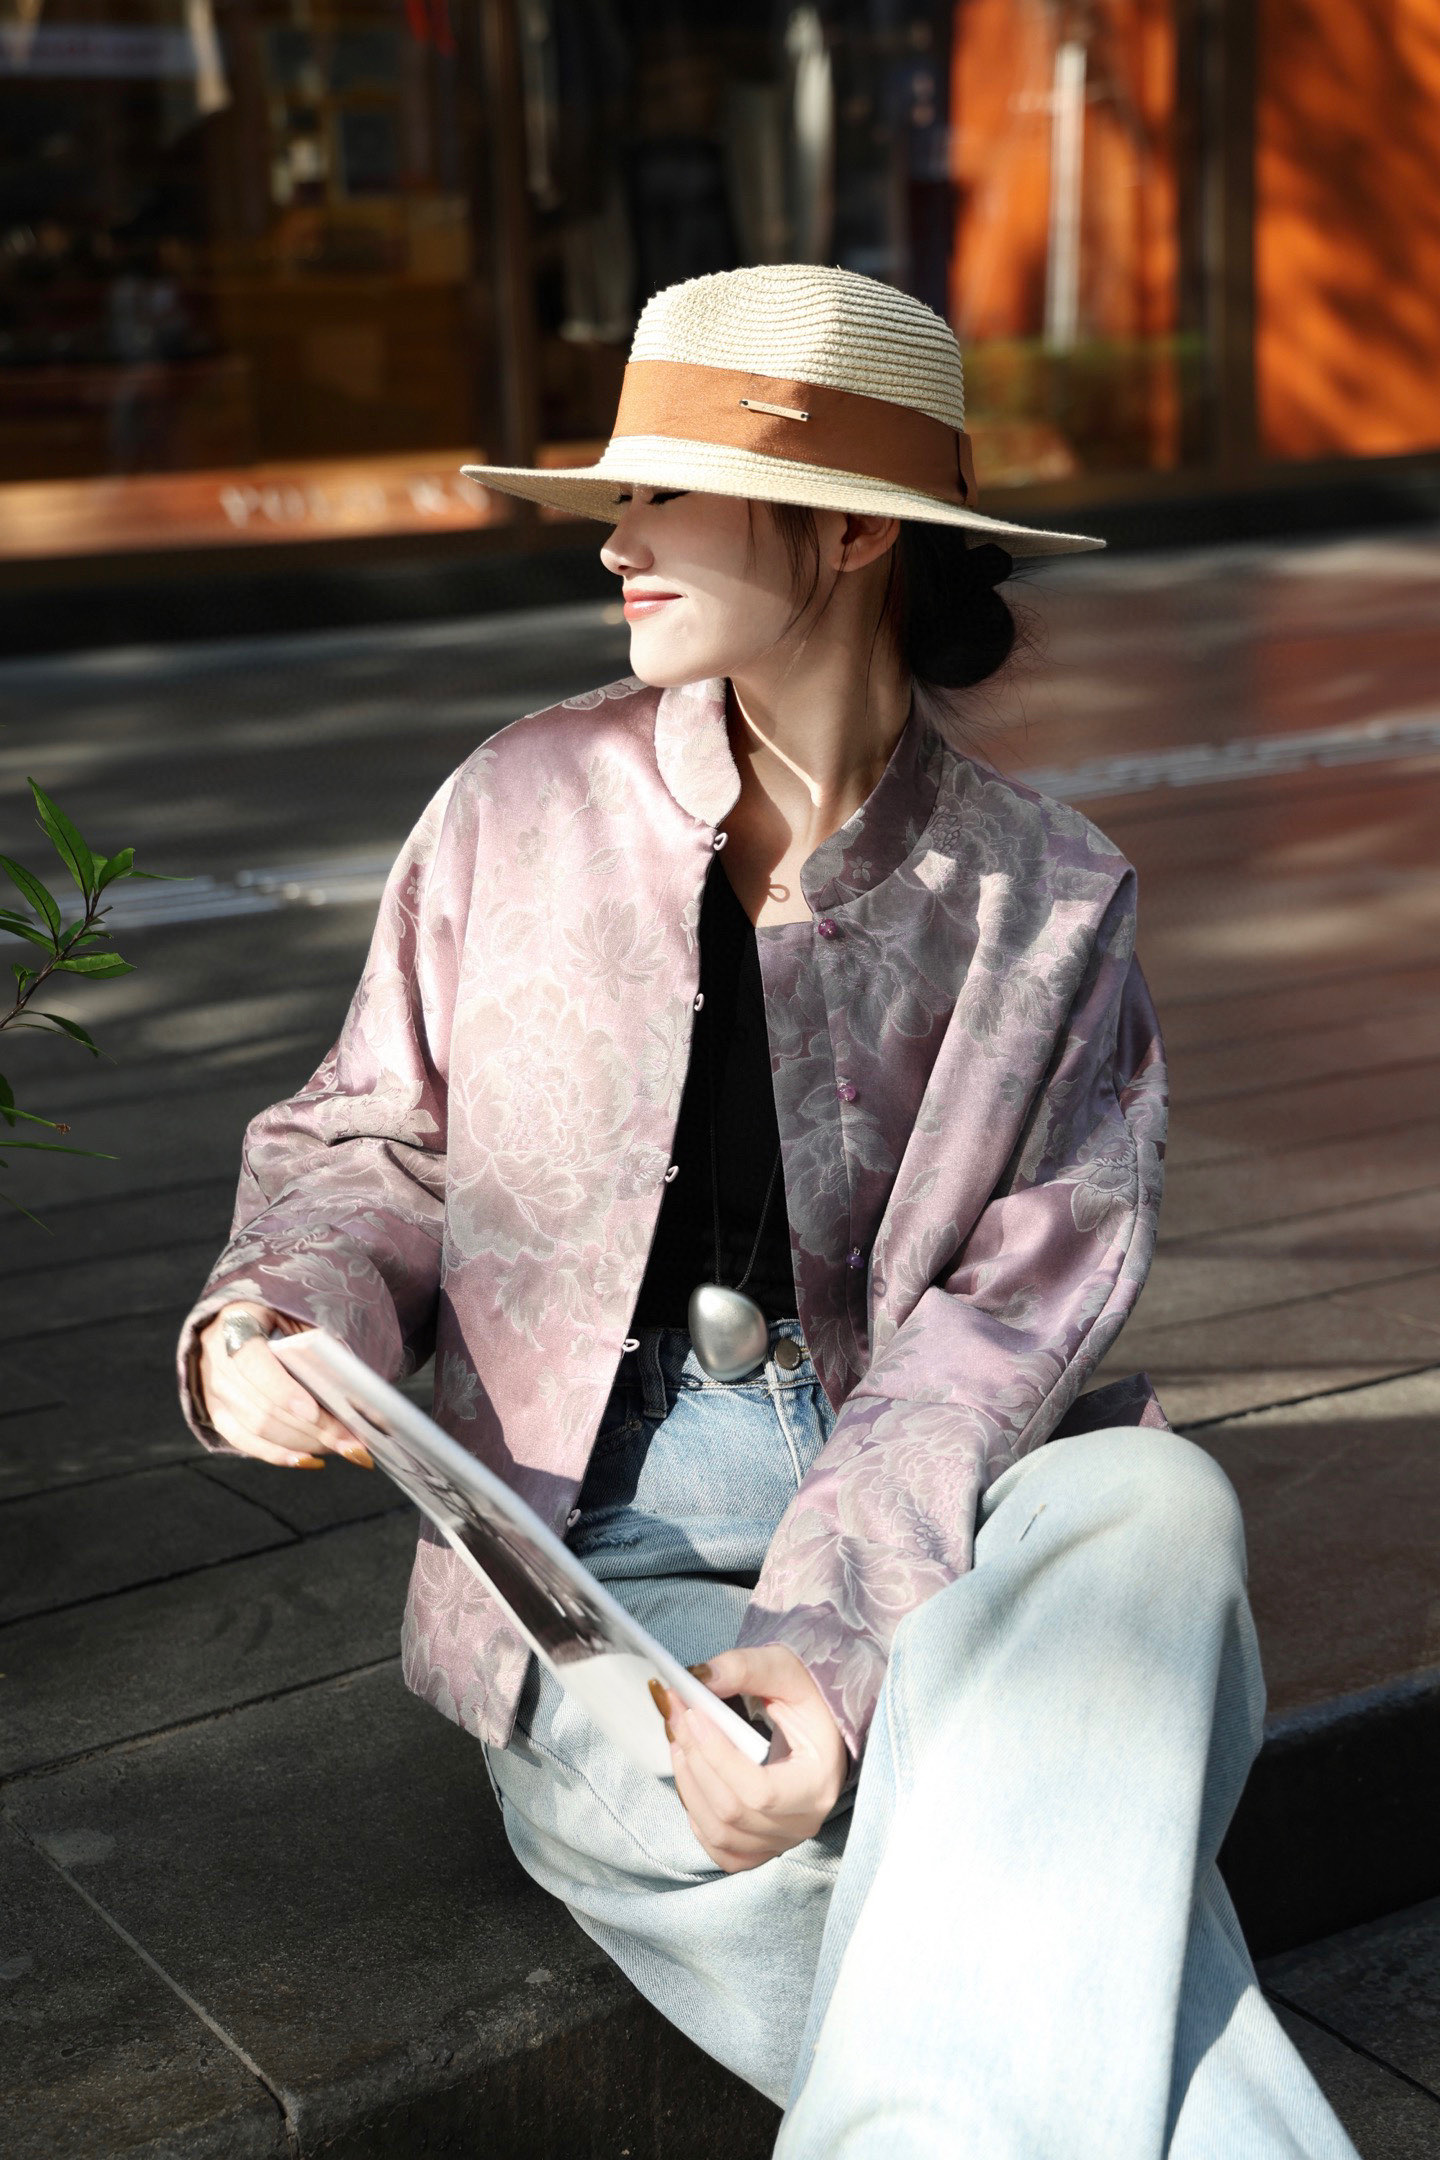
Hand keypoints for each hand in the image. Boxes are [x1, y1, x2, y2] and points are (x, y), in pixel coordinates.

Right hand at [195, 1302, 371, 1469]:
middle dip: (312, 1428)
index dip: (282, 1390)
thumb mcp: (293, 1312)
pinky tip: (309, 1460)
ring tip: (343, 1448)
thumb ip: (313, 1339)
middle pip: (262, 1406)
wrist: (235, 1320)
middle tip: (352, 1441)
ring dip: (305, 1443)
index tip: (313, 1411)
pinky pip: (245, 1442)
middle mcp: (215, 1361)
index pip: (252, 1363)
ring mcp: (213, 1391)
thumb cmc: (275, 1314)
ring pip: (258, 1429)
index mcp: (233, 1323)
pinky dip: (278, 1454)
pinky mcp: (217, 1414)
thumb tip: (347, 1380)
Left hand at [654, 1645, 847, 1872]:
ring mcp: (782, 1841)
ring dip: (688, 1785)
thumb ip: (744, 1669)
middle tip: (674, 1718)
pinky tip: (691, 1779)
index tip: (692, 1714)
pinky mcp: (762, 1850)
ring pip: (719, 1832)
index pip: (760, 1790)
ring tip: (678, 1742)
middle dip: (694, 1762)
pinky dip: (696, 1817)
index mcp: (818, 1782)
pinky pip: (720, 1850)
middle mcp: (803, 1821)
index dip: (718, 1756)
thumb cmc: (803, 1699)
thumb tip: (699, 1679)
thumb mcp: (783, 1670)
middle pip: (732, 1810)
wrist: (815, 1727)